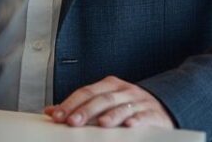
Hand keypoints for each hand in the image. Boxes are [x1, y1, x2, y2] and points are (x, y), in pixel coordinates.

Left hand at [44, 76, 173, 128]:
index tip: (57, 116)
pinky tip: (129, 125)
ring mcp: (139, 101)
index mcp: (109, 85)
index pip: (86, 92)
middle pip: (102, 99)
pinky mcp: (153, 114)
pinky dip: (137, 120)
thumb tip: (51, 111)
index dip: (70, 103)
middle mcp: (124, 90)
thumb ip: (78, 106)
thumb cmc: (127, 105)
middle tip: (72, 122)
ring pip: (123, 107)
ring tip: (101, 124)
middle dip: (85, 110)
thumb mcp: (103, 101)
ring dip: (111, 115)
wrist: (160, 106)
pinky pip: (144, 116)